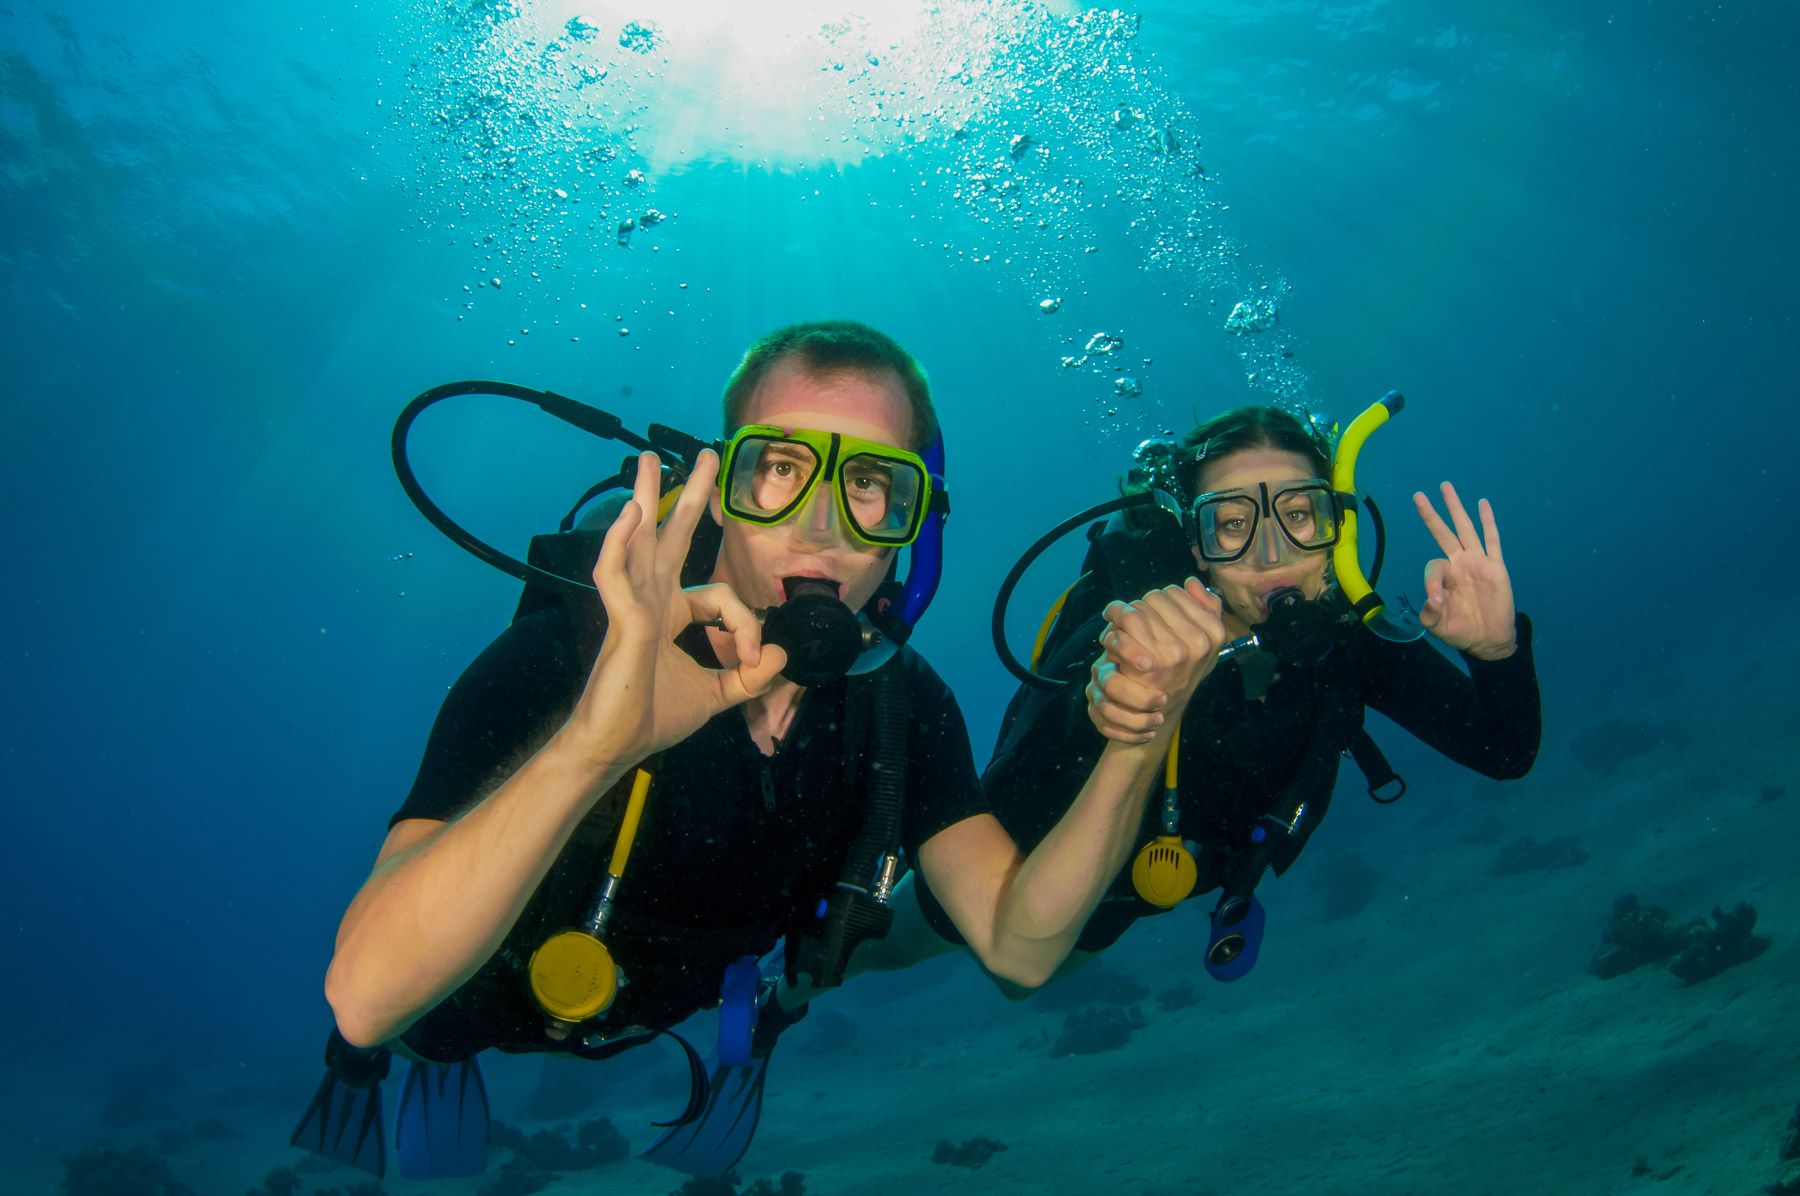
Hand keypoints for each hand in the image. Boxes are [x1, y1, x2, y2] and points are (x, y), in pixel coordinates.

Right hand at [566, 451, 788, 765]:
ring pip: (639, 540)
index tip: (754, 658)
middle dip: (690, 496)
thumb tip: (782, 653)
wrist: (617, 745)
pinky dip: (620, 542)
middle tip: (706, 455)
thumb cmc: (653, 717)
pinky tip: (630, 514)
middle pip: (672, 536)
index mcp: (672, 613)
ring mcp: (633, 606)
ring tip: (650, 461)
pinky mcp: (621, 620)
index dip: (746, 624)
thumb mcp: (719, 694)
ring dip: (646, 499)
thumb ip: (752, 677)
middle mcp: (652, 600)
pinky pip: (616, 573)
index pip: (721, 596)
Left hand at [1086, 579, 1225, 743]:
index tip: (1151, 616)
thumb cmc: (1179, 672)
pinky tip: (1110, 632)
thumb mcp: (1202, 644)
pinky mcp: (1150, 661)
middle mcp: (1198, 642)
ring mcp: (1175, 652)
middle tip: (1134, 626)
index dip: (1158, 601)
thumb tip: (1192, 583)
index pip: (1176, 592)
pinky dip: (1113, 622)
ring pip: (1138, 607)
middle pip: (1155, 597)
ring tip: (1122, 631)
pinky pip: (1126, 619)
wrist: (1159, 711)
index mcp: (1214, 632)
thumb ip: (1205, 609)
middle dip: (1140, 608)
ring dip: (1124, 616)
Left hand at [1413, 481, 1516, 659]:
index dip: (1432, 583)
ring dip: (1456, 508)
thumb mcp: (1438, 626)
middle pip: (1443, 533)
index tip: (1437, 602)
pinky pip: (1492, 541)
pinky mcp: (1496, 566)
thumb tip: (1433, 600)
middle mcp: (1459, 564)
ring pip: (1465, 529)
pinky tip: (1483, 504)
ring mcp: (1477, 562)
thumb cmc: (1461, 630)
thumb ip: (1430, 613)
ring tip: (1445, 487)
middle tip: (1418, 495)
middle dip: (1431, 515)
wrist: (1488, 640)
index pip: (1433, 567)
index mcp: (1444, 576)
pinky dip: (1488, 522)